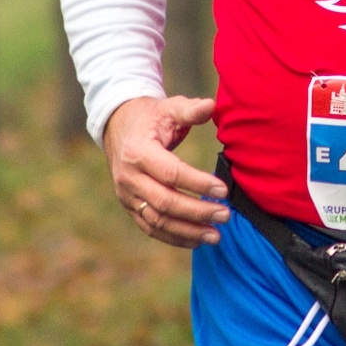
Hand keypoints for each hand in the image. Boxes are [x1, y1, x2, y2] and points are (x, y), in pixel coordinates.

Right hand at [103, 95, 229, 247]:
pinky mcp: (130, 207)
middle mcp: (129, 178)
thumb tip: (211, 105)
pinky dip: (174, 237)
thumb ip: (189, 109)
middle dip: (197, 212)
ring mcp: (127, 196)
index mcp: (138, 152)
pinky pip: (151, 228)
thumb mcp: (168, 107)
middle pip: (165, 202)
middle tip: (226, 215)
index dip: (198, 183)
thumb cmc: (151, 117)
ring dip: (188, 231)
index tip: (224, 190)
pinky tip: (197, 241)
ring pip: (158, 221)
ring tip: (216, 235)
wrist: (120, 127)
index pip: (171, 174)